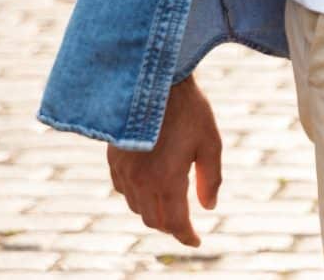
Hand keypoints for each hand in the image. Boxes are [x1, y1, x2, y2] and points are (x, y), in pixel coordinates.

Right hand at [106, 76, 221, 245]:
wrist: (152, 83)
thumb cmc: (188, 110)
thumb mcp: (210, 143)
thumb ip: (210, 178)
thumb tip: (209, 206)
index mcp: (167, 180)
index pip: (175, 222)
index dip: (187, 236)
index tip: (196, 241)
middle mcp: (141, 182)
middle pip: (154, 220)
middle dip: (171, 226)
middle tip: (186, 224)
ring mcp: (123, 173)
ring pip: (137, 208)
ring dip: (154, 212)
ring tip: (171, 205)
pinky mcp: (113, 161)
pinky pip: (124, 191)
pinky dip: (138, 197)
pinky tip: (151, 187)